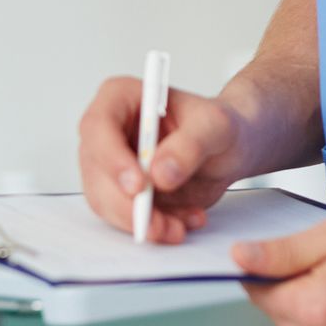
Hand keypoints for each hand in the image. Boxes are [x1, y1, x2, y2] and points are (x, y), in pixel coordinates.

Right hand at [77, 77, 246, 243]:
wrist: (229, 149)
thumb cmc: (219, 126)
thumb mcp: (216, 126)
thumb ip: (190, 145)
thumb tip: (160, 173)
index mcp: (121, 98)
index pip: (99, 126)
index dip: (112, 158)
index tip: (139, 185)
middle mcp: (107, 132)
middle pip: (96, 171)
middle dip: (126, 204)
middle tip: (158, 223)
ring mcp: (110, 165)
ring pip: (105, 201)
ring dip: (140, 222)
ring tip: (178, 227)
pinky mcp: (120, 193)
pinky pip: (123, 217)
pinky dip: (151, 227)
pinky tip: (179, 223)